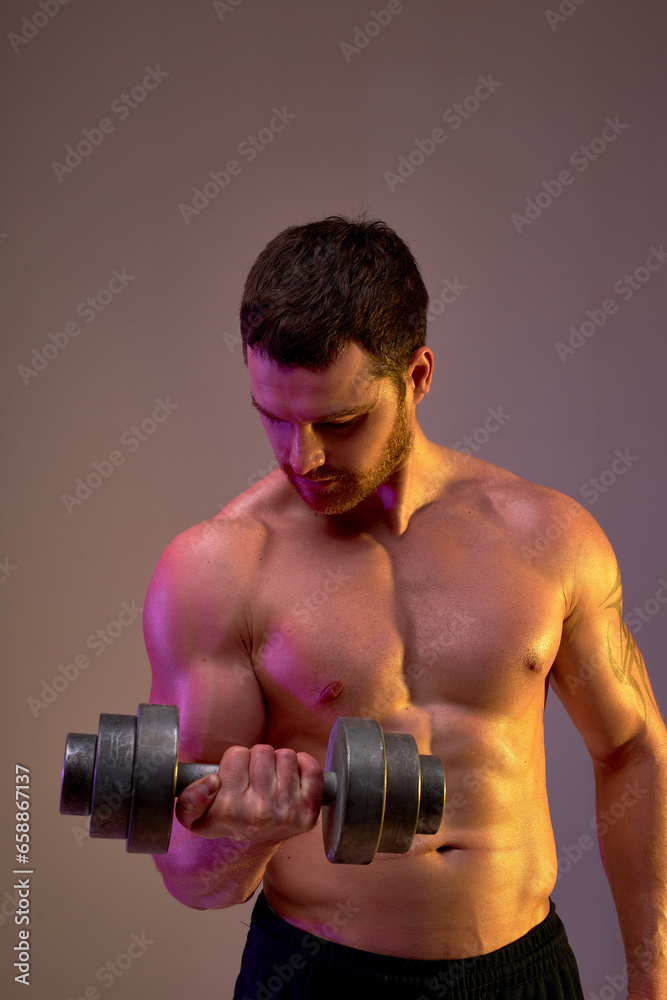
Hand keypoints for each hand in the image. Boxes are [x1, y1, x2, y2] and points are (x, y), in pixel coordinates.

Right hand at [175, 744, 323, 845]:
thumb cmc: (226, 822)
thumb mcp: (195, 818)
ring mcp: (287, 813)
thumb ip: (189, 799)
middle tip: (254, 777)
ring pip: (286, 755)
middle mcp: (259, 812)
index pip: (236, 754)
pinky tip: (291, 777)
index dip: (235, 761)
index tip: (235, 775)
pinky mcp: (308, 813)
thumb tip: (212, 782)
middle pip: (263, 751)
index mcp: (230, 810)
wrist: (255, 844)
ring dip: (278, 762)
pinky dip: (303, 765)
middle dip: (257, 759)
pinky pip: (312, 769)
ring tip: (271, 778)